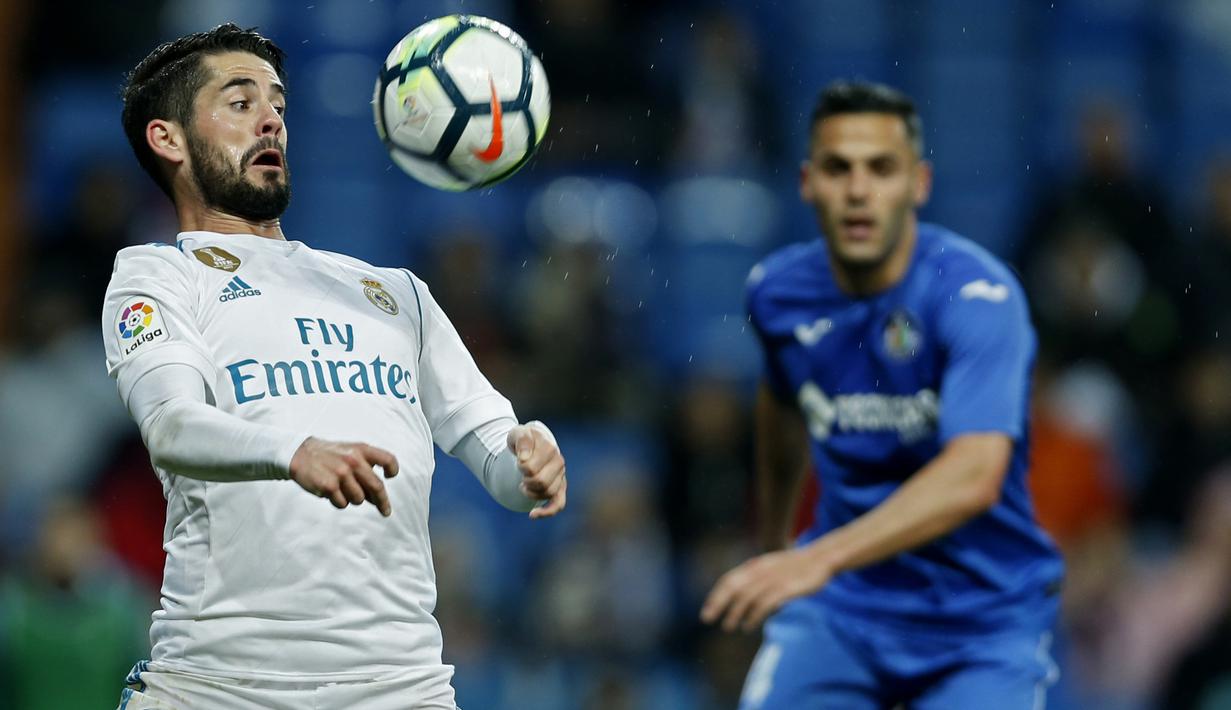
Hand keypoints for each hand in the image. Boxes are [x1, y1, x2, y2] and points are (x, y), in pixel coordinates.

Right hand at [288, 437, 399, 516]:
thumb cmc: (330, 456)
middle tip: (386, 511)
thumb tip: (378, 497)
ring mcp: (341, 473)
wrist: (300, 453)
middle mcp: (353, 460)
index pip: (388, 459)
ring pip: (359, 499)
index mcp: (362, 449)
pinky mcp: (328, 486)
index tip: (389, 477)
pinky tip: (330, 492)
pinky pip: (342, 504)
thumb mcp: (350, 452)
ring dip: (353, 499)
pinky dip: (339, 501)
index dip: (392, 470)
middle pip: (377, 486)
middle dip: (382, 502)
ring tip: (341, 489)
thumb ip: (366, 469)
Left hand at [507, 422, 565, 518]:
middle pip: (541, 481)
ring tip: (524, 486)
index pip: (531, 467)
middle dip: (526, 481)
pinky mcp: (560, 488)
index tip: (518, 461)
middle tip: (521, 476)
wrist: (533, 445)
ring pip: (548, 493)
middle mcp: (559, 461)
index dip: (521, 467)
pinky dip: (546, 511)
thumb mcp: (518, 434)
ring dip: (531, 493)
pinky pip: (558, 504)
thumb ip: (522, 441)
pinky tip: (532, 514)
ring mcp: (561, 476)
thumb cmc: (523, 441)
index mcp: (550, 447)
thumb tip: (525, 458)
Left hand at [700, 545, 833, 631]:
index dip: (716, 595)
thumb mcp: (772, 566)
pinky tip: (748, 625)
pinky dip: (753, 616)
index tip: (706, 610)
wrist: (820, 559)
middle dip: (718, 604)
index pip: (729, 580)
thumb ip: (756, 576)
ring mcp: (772, 580)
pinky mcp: (784, 589)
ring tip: (728, 626)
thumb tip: (742, 592)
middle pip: (733, 588)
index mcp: (755, 566)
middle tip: (707, 619)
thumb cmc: (795, 565)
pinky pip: (764, 604)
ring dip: (734, 613)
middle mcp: (760, 572)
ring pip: (746, 597)